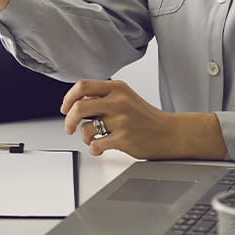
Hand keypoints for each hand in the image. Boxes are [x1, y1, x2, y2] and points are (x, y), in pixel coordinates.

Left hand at [60, 79, 226, 159]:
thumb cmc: (145, 117)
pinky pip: (96, 145)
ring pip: (86, 128)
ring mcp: (121, 121)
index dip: (68, 98)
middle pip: (79, 107)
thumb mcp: (125, 97)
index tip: (64, 108)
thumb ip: (102, 97)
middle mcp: (118, 102)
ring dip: (84, 137)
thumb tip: (75, 102)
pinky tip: (100, 148)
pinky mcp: (124, 139)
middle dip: (69, 120)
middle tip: (69, 127)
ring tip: (93, 138)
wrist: (170, 133)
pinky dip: (94, 149)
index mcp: (117, 88)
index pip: (82, 86)